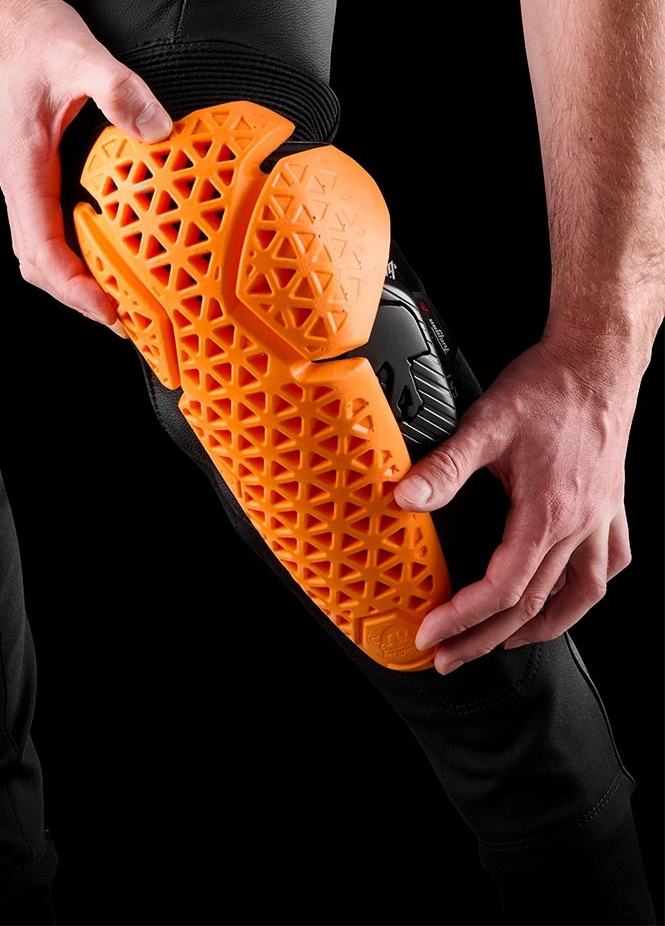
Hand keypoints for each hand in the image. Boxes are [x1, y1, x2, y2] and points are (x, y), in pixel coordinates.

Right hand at [0, 0, 171, 323]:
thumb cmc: (24, 34)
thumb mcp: (77, 53)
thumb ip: (119, 88)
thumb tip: (158, 130)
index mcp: (23, 168)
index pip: (42, 250)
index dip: (75, 289)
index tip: (109, 312)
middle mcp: (19, 181)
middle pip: (37, 264)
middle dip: (77, 298)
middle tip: (125, 319)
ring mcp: (23, 177)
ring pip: (39, 248)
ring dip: (73, 279)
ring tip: (118, 296)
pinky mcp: (34, 166)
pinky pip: (49, 225)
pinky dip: (74, 249)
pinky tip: (106, 247)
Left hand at [394, 337, 638, 672]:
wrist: (596, 358)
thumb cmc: (549, 387)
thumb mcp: (486, 423)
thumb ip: (445, 466)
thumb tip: (404, 498)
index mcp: (548, 512)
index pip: (503, 588)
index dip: (462, 618)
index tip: (431, 632)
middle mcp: (579, 524)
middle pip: (534, 604)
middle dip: (486, 638)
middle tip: (449, 656)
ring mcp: (600, 517)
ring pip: (581, 595)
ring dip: (541, 627)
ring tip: (506, 642)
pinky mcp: (609, 504)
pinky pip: (609, 565)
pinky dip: (585, 589)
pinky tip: (569, 594)